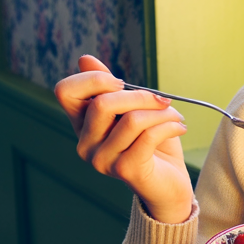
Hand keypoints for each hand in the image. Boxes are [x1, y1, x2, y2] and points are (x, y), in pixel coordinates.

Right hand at [53, 55, 193, 223]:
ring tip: (174, 116)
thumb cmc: (151, 144)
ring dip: (161, 112)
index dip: (93, 79)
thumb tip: (84, 59)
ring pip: (131, 119)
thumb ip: (109, 87)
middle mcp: (85, 145)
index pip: (65, 92)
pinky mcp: (125, 170)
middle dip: (139, 95)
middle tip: (162, 100)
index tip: (122, 83)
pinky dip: (169, 125)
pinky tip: (179, 127)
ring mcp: (102, 160)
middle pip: (102, 103)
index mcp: (81, 125)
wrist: (169, 184)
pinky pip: (148, 135)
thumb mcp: (131, 109)